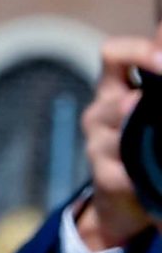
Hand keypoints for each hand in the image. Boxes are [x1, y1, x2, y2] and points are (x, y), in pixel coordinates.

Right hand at [75, 35, 161, 252]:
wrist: (126, 201)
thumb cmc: (146, 144)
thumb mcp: (152, 103)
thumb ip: (155, 71)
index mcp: (114, 88)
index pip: (113, 54)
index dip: (138, 51)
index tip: (161, 60)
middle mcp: (98, 113)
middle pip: (117, 101)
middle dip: (142, 106)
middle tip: (151, 106)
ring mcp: (97, 146)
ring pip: (120, 137)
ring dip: (143, 139)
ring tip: (155, 145)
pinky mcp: (104, 177)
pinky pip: (124, 170)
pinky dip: (142, 172)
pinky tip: (147, 173)